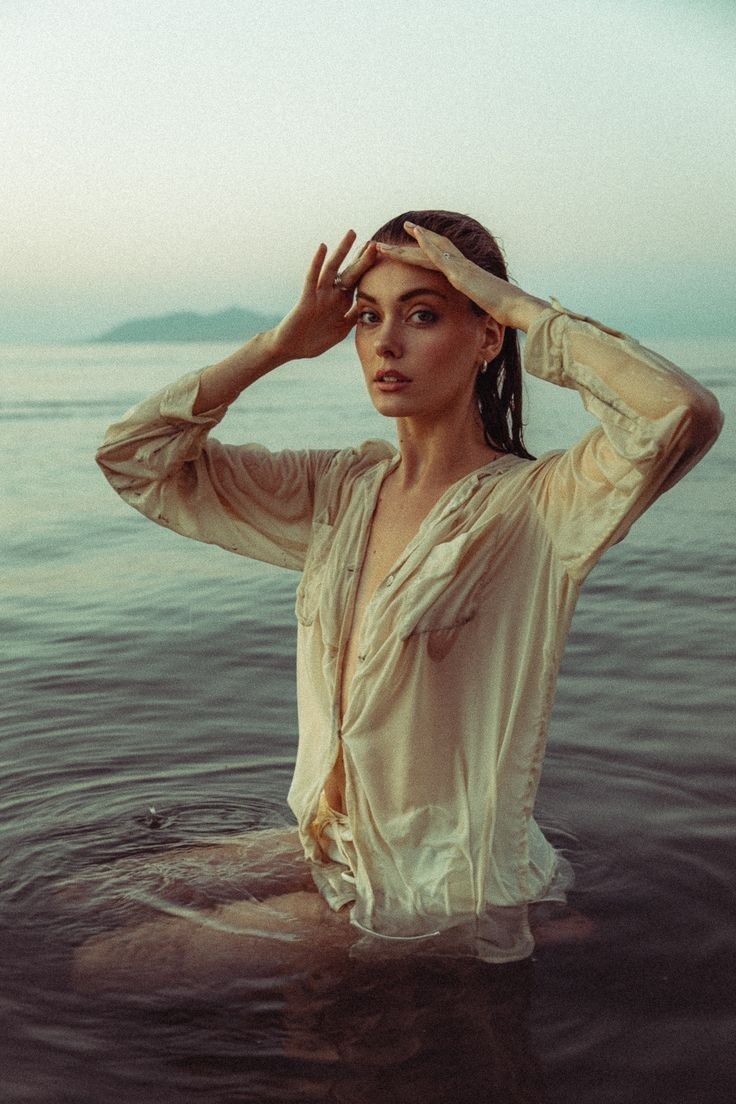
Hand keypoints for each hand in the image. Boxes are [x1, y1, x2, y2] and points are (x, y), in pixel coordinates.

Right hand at [270, 232, 377, 362]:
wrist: (291, 348)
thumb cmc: (314, 341)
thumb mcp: (340, 330)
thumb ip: (353, 318)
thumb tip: (368, 307)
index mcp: (341, 303)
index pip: (359, 283)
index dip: (370, 271)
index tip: (383, 257)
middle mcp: (332, 294)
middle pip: (350, 272)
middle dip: (362, 258)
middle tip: (374, 242)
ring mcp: (319, 294)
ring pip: (333, 268)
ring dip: (343, 251)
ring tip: (352, 233)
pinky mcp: (307, 298)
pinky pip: (312, 278)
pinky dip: (317, 263)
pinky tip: (322, 247)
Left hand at [375, 222, 548, 332]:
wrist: (515, 308)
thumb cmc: (503, 310)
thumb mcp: (483, 306)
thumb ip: (476, 303)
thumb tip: (477, 309)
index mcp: (465, 274)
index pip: (442, 258)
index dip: (427, 250)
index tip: (414, 243)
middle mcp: (462, 266)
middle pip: (434, 249)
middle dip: (416, 239)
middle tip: (402, 228)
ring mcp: (461, 267)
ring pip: (432, 249)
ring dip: (414, 239)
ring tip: (401, 229)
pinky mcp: (460, 274)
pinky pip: (440, 256)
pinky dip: (426, 244)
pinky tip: (415, 234)